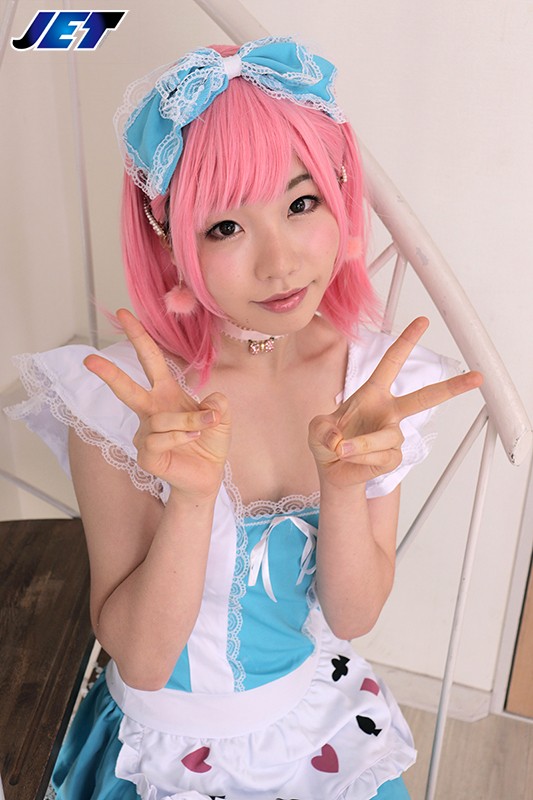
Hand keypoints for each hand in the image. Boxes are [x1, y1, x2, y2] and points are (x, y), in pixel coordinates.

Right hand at [83, 309, 230, 498]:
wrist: (207, 477)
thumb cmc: (208, 444)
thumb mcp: (221, 417)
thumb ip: (219, 403)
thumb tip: (211, 400)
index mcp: (166, 393)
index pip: (150, 360)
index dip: (139, 336)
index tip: (124, 314)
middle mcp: (151, 411)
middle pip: (127, 387)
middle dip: (109, 373)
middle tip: (88, 359)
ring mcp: (145, 433)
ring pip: (162, 419)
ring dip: (189, 421)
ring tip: (203, 427)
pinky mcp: (145, 454)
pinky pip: (160, 438)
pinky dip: (181, 436)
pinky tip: (190, 441)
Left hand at [308, 317, 482, 487]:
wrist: (332, 470)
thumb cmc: (328, 441)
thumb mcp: (316, 428)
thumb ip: (324, 428)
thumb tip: (342, 439)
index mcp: (373, 393)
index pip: (392, 362)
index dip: (407, 341)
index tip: (423, 321)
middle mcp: (388, 411)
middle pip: (425, 397)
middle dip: (452, 388)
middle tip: (478, 377)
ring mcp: (393, 434)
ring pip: (387, 436)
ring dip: (361, 443)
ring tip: (342, 449)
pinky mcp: (393, 457)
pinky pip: (382, 455)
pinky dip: (360, 457)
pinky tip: (352, 458)